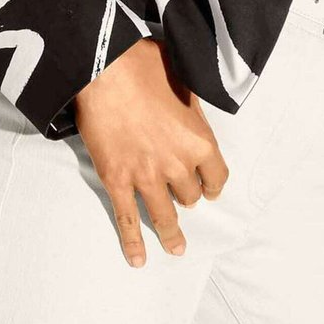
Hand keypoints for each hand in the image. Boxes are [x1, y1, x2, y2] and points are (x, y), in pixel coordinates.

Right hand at [74, 37, 229, 267]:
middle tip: (181, 196)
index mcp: (200, 140)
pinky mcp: (116, 180)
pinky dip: (132, 243)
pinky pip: (127, 220)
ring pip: (165, 215)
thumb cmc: (145, 64)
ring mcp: (146, 176)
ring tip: (177, 249)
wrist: (105, 67)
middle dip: (187, 194)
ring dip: (172, 234)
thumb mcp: (184, 79)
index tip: (209, 188)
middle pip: (190, 195)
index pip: (217, 176)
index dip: (213, 183)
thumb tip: (194, 110)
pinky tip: (138, 259)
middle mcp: (177, 164)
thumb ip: (193, 107)